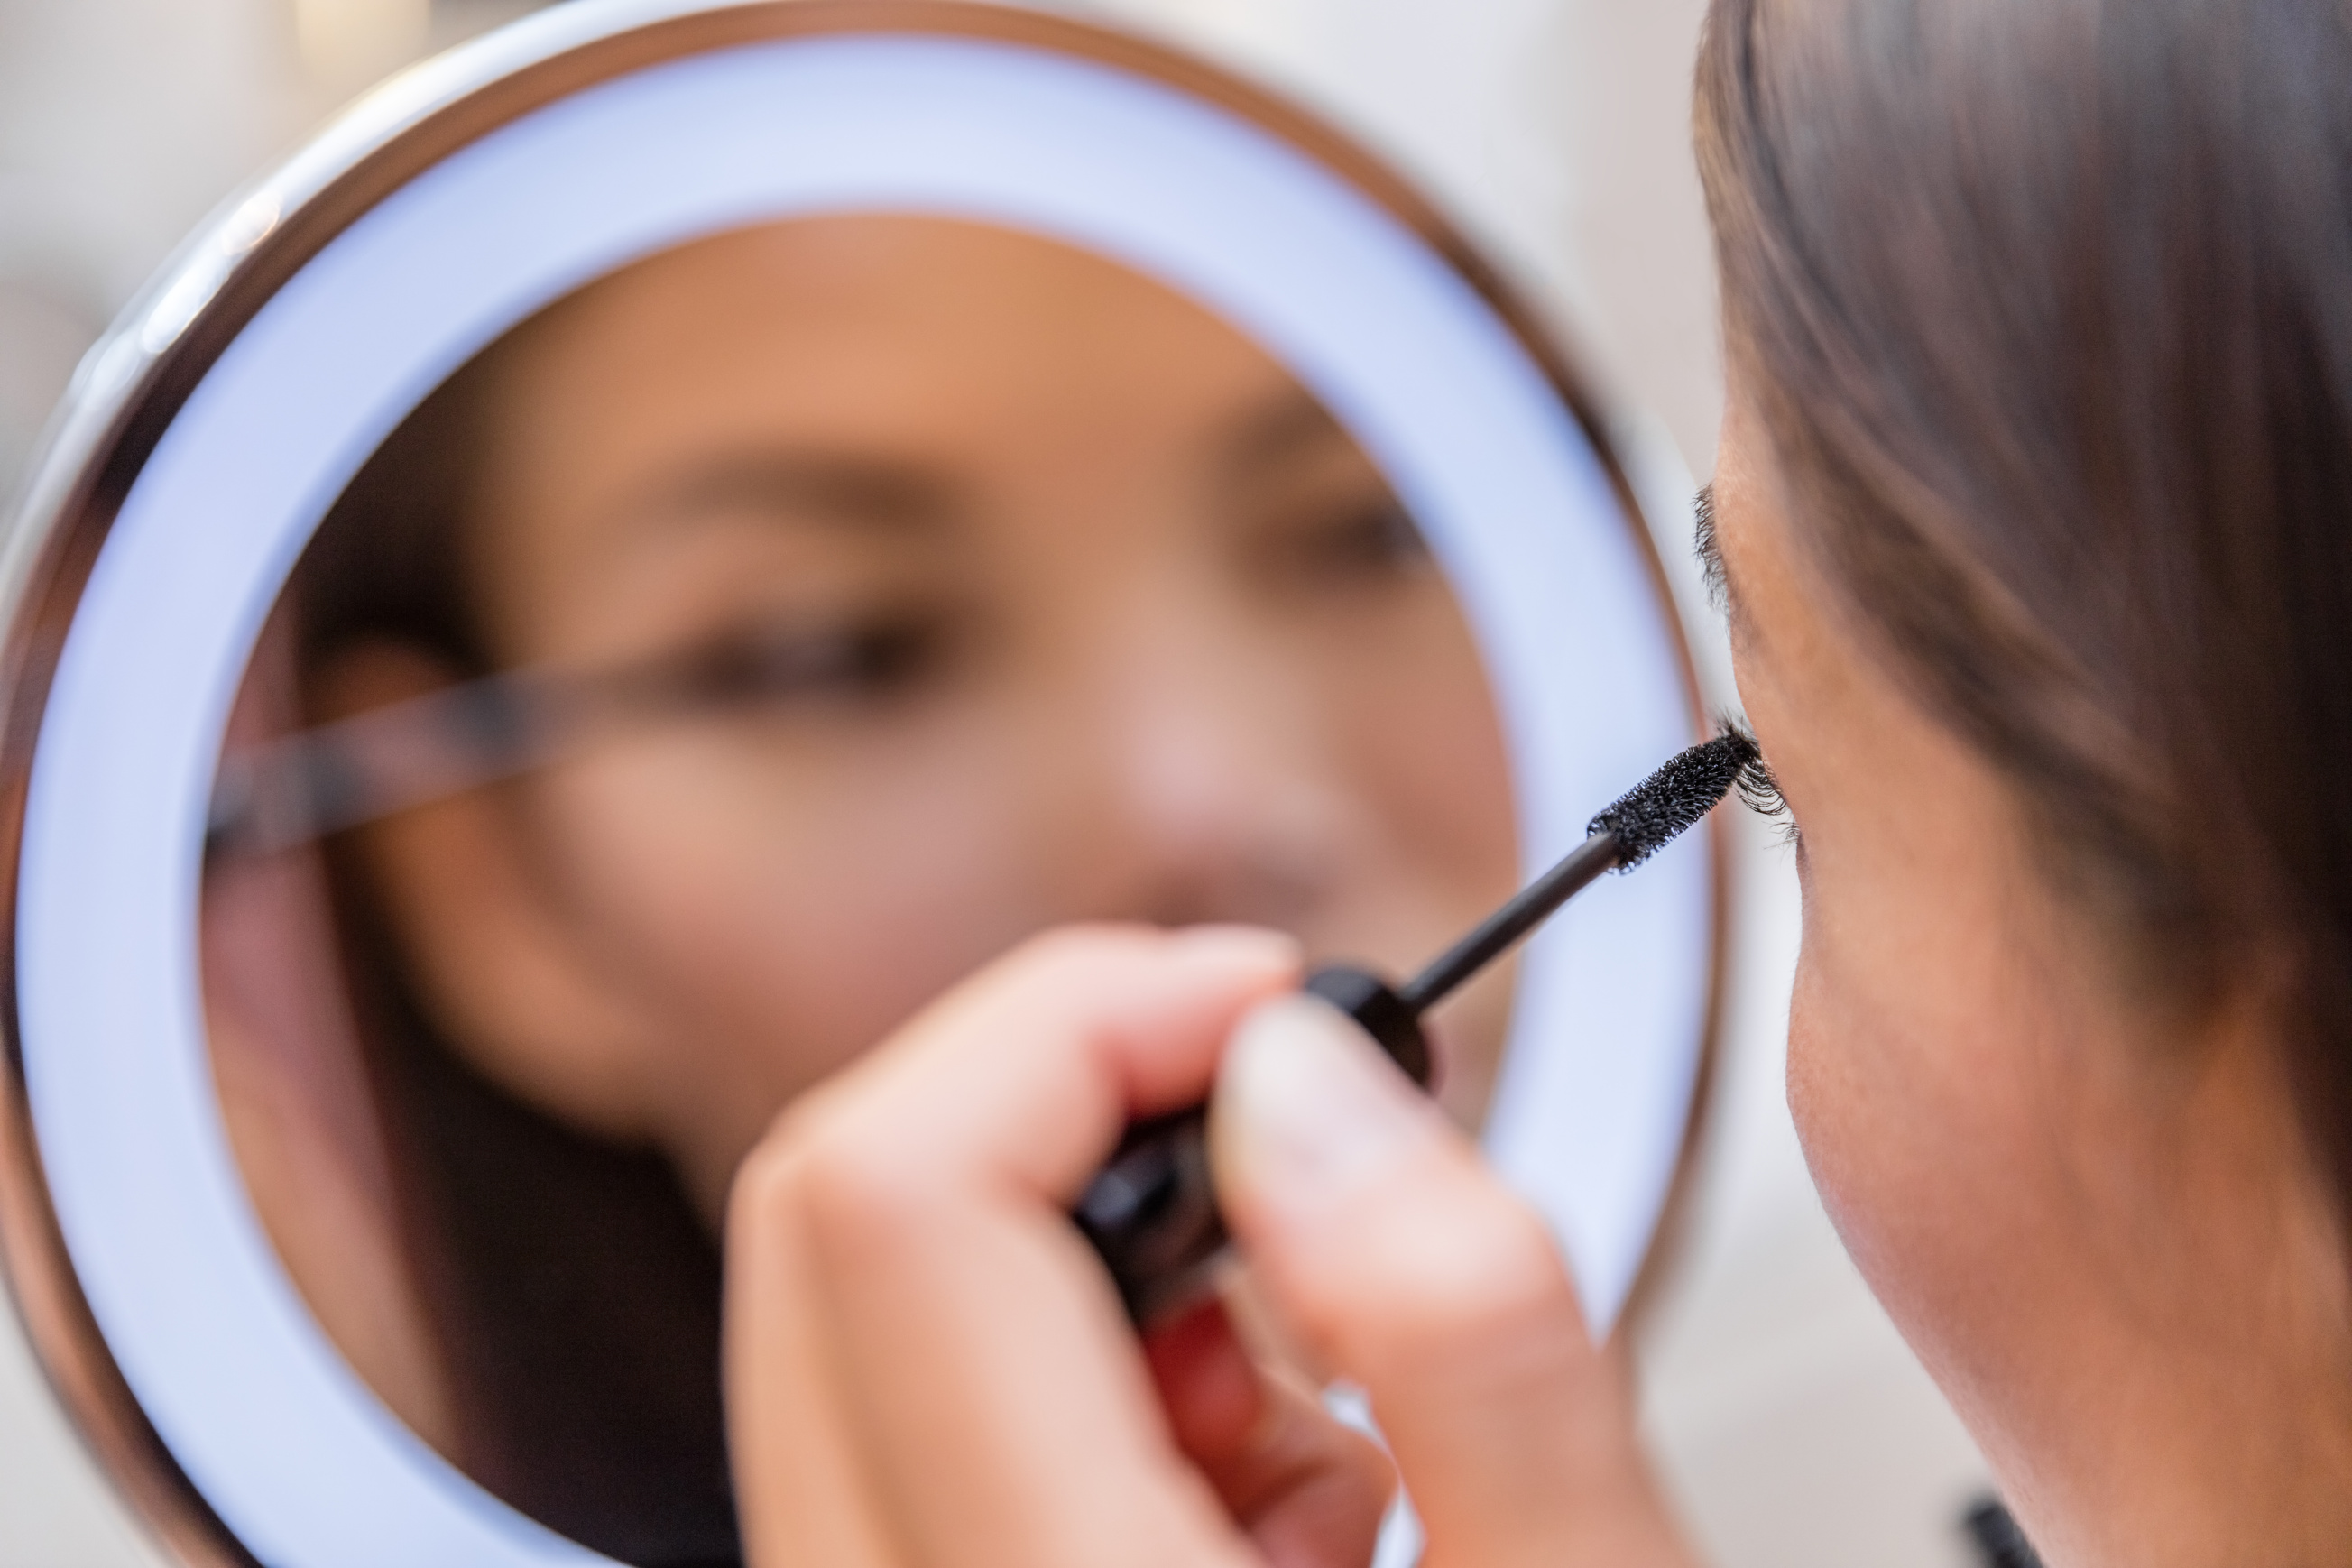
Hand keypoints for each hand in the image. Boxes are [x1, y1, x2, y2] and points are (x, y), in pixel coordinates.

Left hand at [722, 924, 1696, 1567]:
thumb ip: (1466, 1324)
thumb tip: (1302, 1079)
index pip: (899, 1204)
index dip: (1081, 1023)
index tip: (1275, 1012)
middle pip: (844, 1232)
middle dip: (1083, 1120)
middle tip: (1304, 1162)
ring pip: (869, 1326)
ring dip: (1104, 1273)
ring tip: (1321, 1423)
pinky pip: (915, 1435)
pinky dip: (1089, 1385)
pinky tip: (1269, 1511)